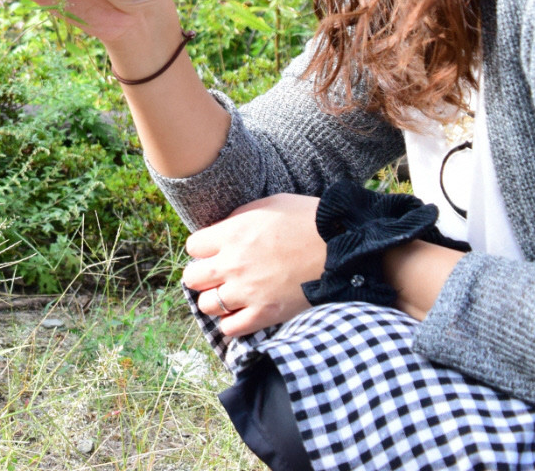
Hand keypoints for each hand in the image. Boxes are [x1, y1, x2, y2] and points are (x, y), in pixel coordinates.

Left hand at [180, 194, 324, 336]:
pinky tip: (241, 313)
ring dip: (214, 300)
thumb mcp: (269, 205)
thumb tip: (223, 229)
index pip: (192, 247)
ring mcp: (247, 291)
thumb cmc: (308, 220)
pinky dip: (231, 323)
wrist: (342, 248)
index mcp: (232, 233)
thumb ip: (239, 217)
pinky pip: (230, 328)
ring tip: (230, 295)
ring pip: (207, 305)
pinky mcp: (265, 314)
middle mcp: (233, 264)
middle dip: (201, 275)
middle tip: (218, 275)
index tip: (215, 251)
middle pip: (192, 278)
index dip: (203, 249)